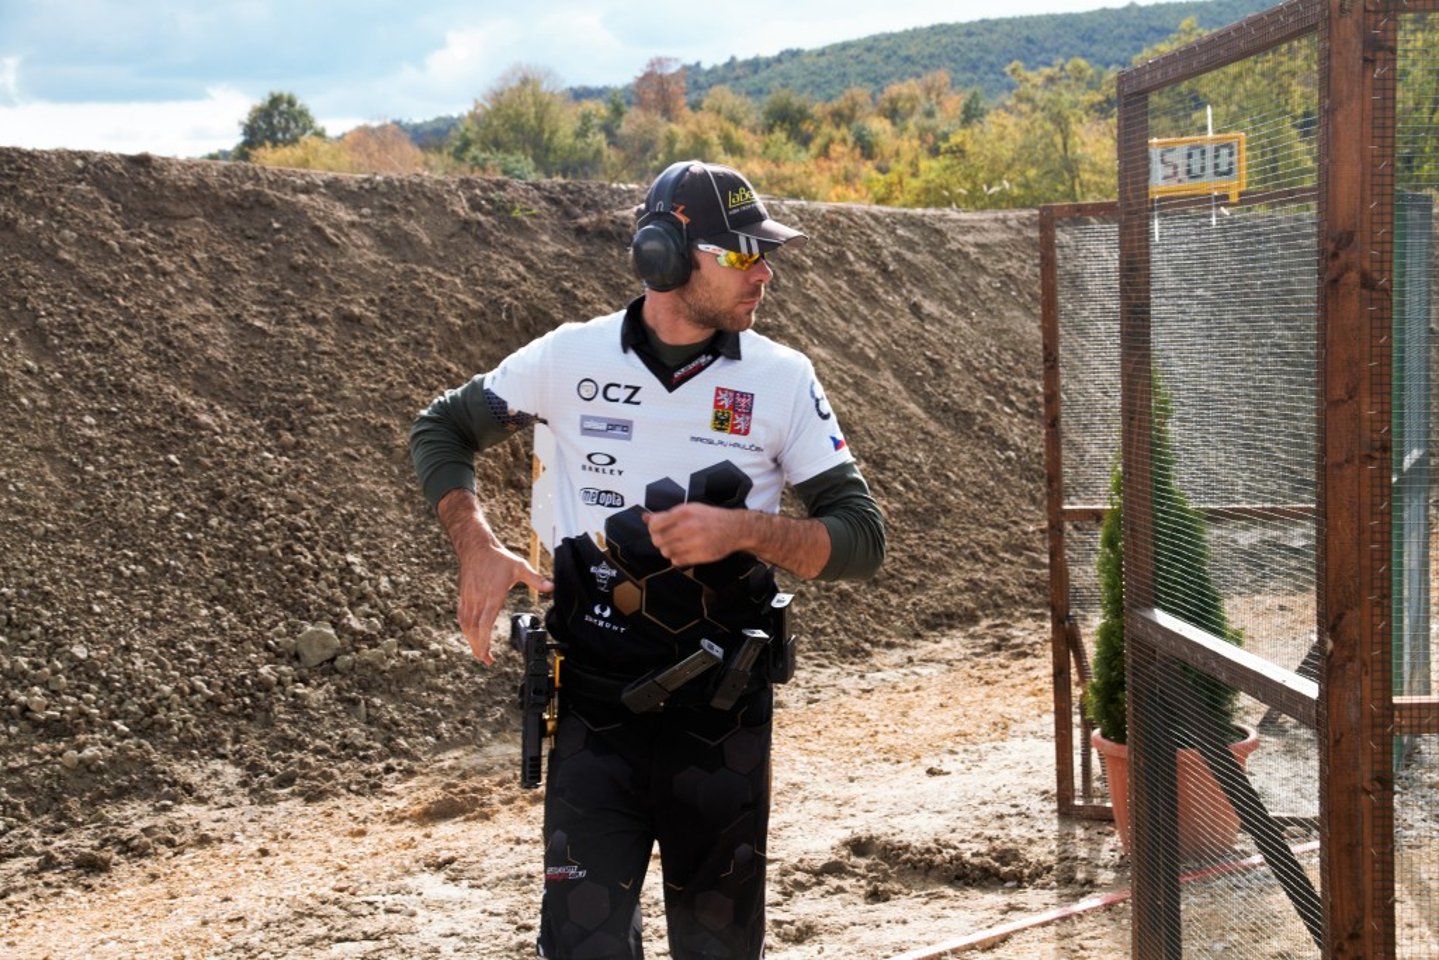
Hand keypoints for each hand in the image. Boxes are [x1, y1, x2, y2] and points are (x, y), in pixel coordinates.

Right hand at [455, 542, 552, 664]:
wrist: (476, 547)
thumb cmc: (497, 558)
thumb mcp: (520, 566)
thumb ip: (536, 579)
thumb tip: (552, 587)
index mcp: (492, 596)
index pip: (485, 624)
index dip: (484, 641)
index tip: (487, 654)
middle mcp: (478, 600)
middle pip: (474, 630)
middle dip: (478, 647)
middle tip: (485, 660)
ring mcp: (469, 599)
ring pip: (466, 625)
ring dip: (471, 640)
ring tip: (479, 652)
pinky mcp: (464, 597)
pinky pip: (462, 617)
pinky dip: (465, 629)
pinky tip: (470, 635)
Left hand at [643, 503, 747, 566]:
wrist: (735, 528)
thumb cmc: (710, 518)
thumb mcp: (689, 510)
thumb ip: (666, 515)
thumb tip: (645, 517)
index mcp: (685, 512)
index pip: (655, 525)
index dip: (652, 529)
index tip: (656, 530)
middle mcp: (689, 526)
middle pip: (658, 540)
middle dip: (659, 541)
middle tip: (665, 540)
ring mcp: (695, 542)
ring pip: (666, 552)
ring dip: (667, 550)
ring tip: (676, 546)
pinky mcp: (700, 555)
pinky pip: (677, 561)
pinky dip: (676, 558)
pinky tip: (683, 552)